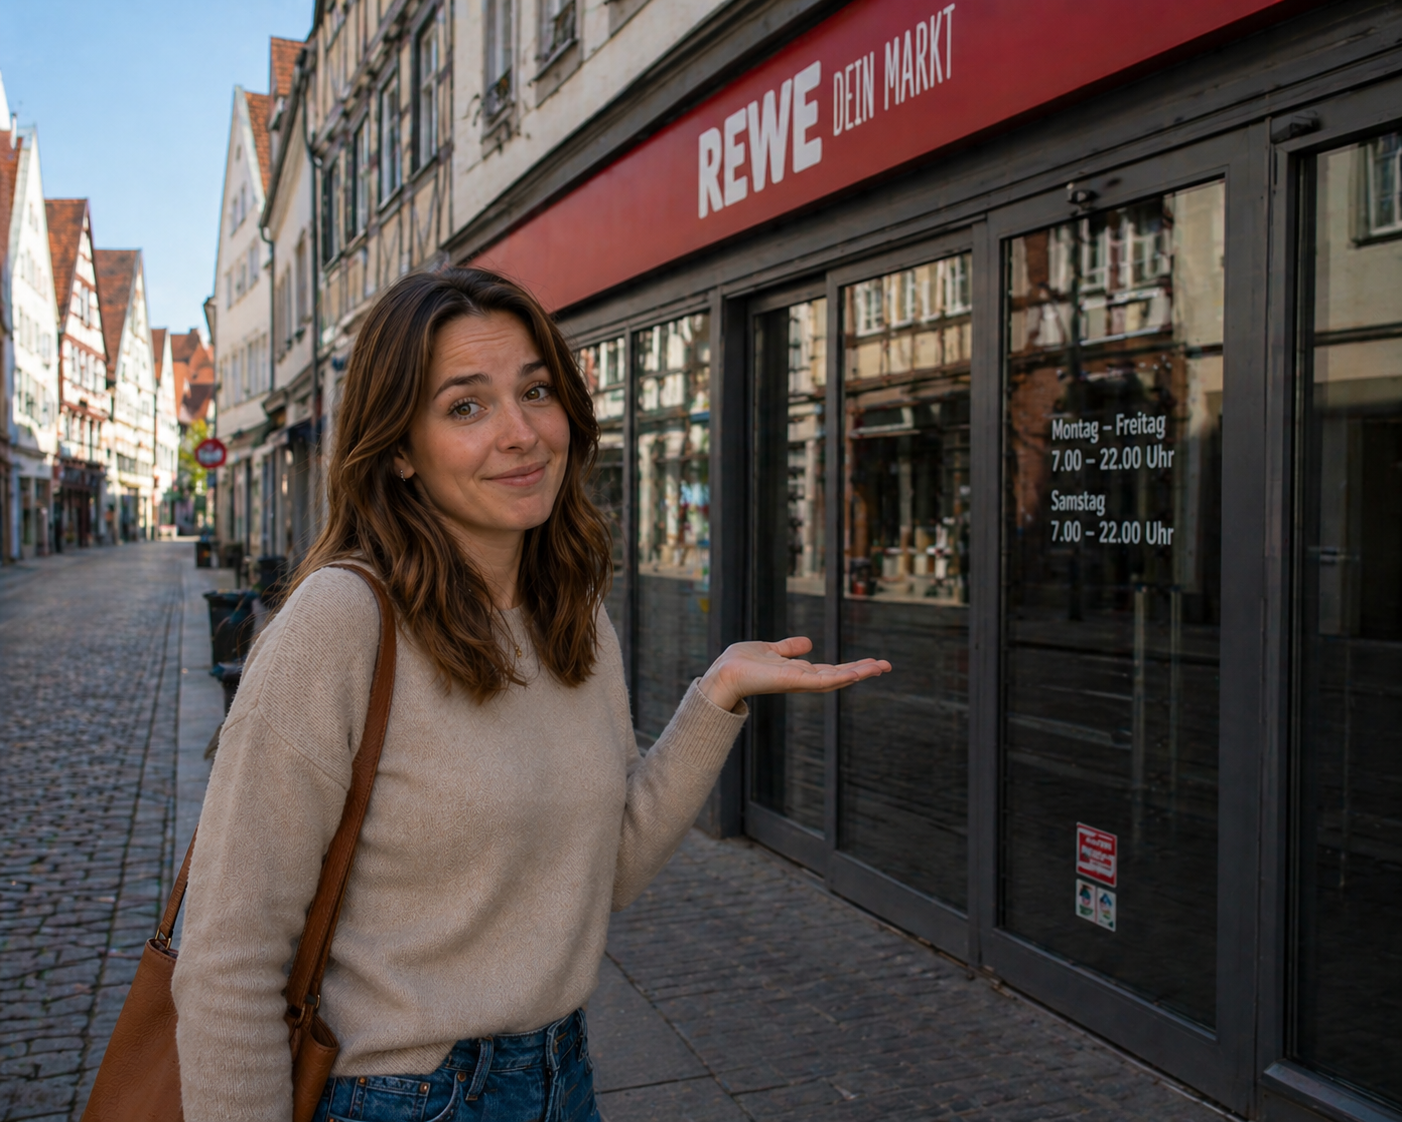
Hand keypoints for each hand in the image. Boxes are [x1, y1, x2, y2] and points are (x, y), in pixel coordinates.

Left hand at [697, 637, 890, 712]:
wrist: (724, 673)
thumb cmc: (740, 664)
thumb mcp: (771, 649)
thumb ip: (789, 648)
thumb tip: (808, 642)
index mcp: (798, 672)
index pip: (831, 670)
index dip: (852, 666)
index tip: (872, 662)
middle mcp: (802, 679)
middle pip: (839, 675)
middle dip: (863, 671)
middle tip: (887, 665)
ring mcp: (799, 682)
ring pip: (836, 679)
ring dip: (859, 673)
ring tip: (880, 667)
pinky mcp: (793, 682)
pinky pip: (822, 681)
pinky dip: (840, 677)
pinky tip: (857, 673)